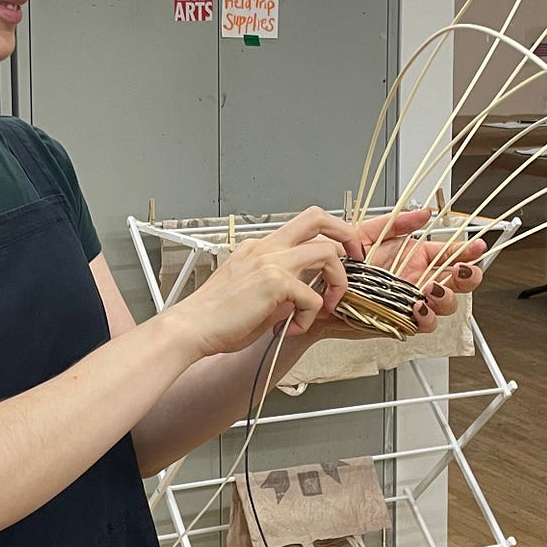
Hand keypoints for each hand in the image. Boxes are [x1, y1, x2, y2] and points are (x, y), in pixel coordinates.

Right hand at [172, 207, 356, 358]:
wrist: (191, 327)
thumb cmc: (215, 318)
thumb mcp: (252, 295)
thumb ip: (281, 291)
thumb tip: (304, 298)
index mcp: (259, 249)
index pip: (303, 227)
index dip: (329, 237)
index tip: (339, 259)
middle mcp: (266, 248)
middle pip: (318, 218)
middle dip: (347, 235)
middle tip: (355, 261)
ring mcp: (270, 261)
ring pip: (326, 252)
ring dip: (337, 280)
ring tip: (327, 304)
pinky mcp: (273, 282)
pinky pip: (312, 296)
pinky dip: (310, 316)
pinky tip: (293, 329)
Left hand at [307, 210, 486, 339]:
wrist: (317, 290)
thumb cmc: (338, 263)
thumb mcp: (366, 234)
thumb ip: (396, 223)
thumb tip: (423, 213)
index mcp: (414, 258)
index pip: (449, 254)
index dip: (466, 251)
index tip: (477, 246)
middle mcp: (416, 280)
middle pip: (456, 282)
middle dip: (467, 278)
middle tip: (462, 272)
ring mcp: (410, 302)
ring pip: (444, 306)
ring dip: (445, 298)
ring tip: (433, 290)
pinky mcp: (399, 321)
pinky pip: (422, 324)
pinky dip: (425, 318)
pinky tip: (418, 307)